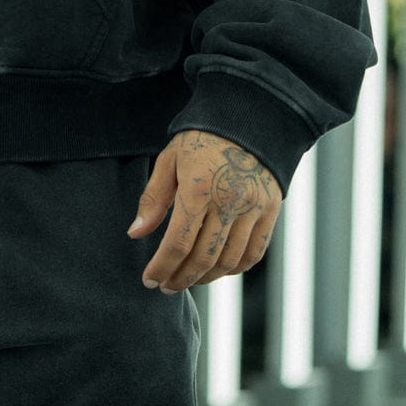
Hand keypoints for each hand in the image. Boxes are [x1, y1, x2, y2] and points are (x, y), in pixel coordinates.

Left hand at [128, 130, 279, 291]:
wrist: (248, 118)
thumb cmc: (201, 139)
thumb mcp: (170, 160)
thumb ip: (154, 198)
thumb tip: (135, 234)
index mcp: (199, 187)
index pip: (178, 243)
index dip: (162, 267)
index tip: (149, 280)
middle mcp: (229, 201)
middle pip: (203, 258)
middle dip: (181, 278)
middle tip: (165, 286)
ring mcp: (254, 208)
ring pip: (228, 261)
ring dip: (205, 278)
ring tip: (188, 279)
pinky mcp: (271, 210)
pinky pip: (253, 253)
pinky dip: (233, 269)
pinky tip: (216, 270)